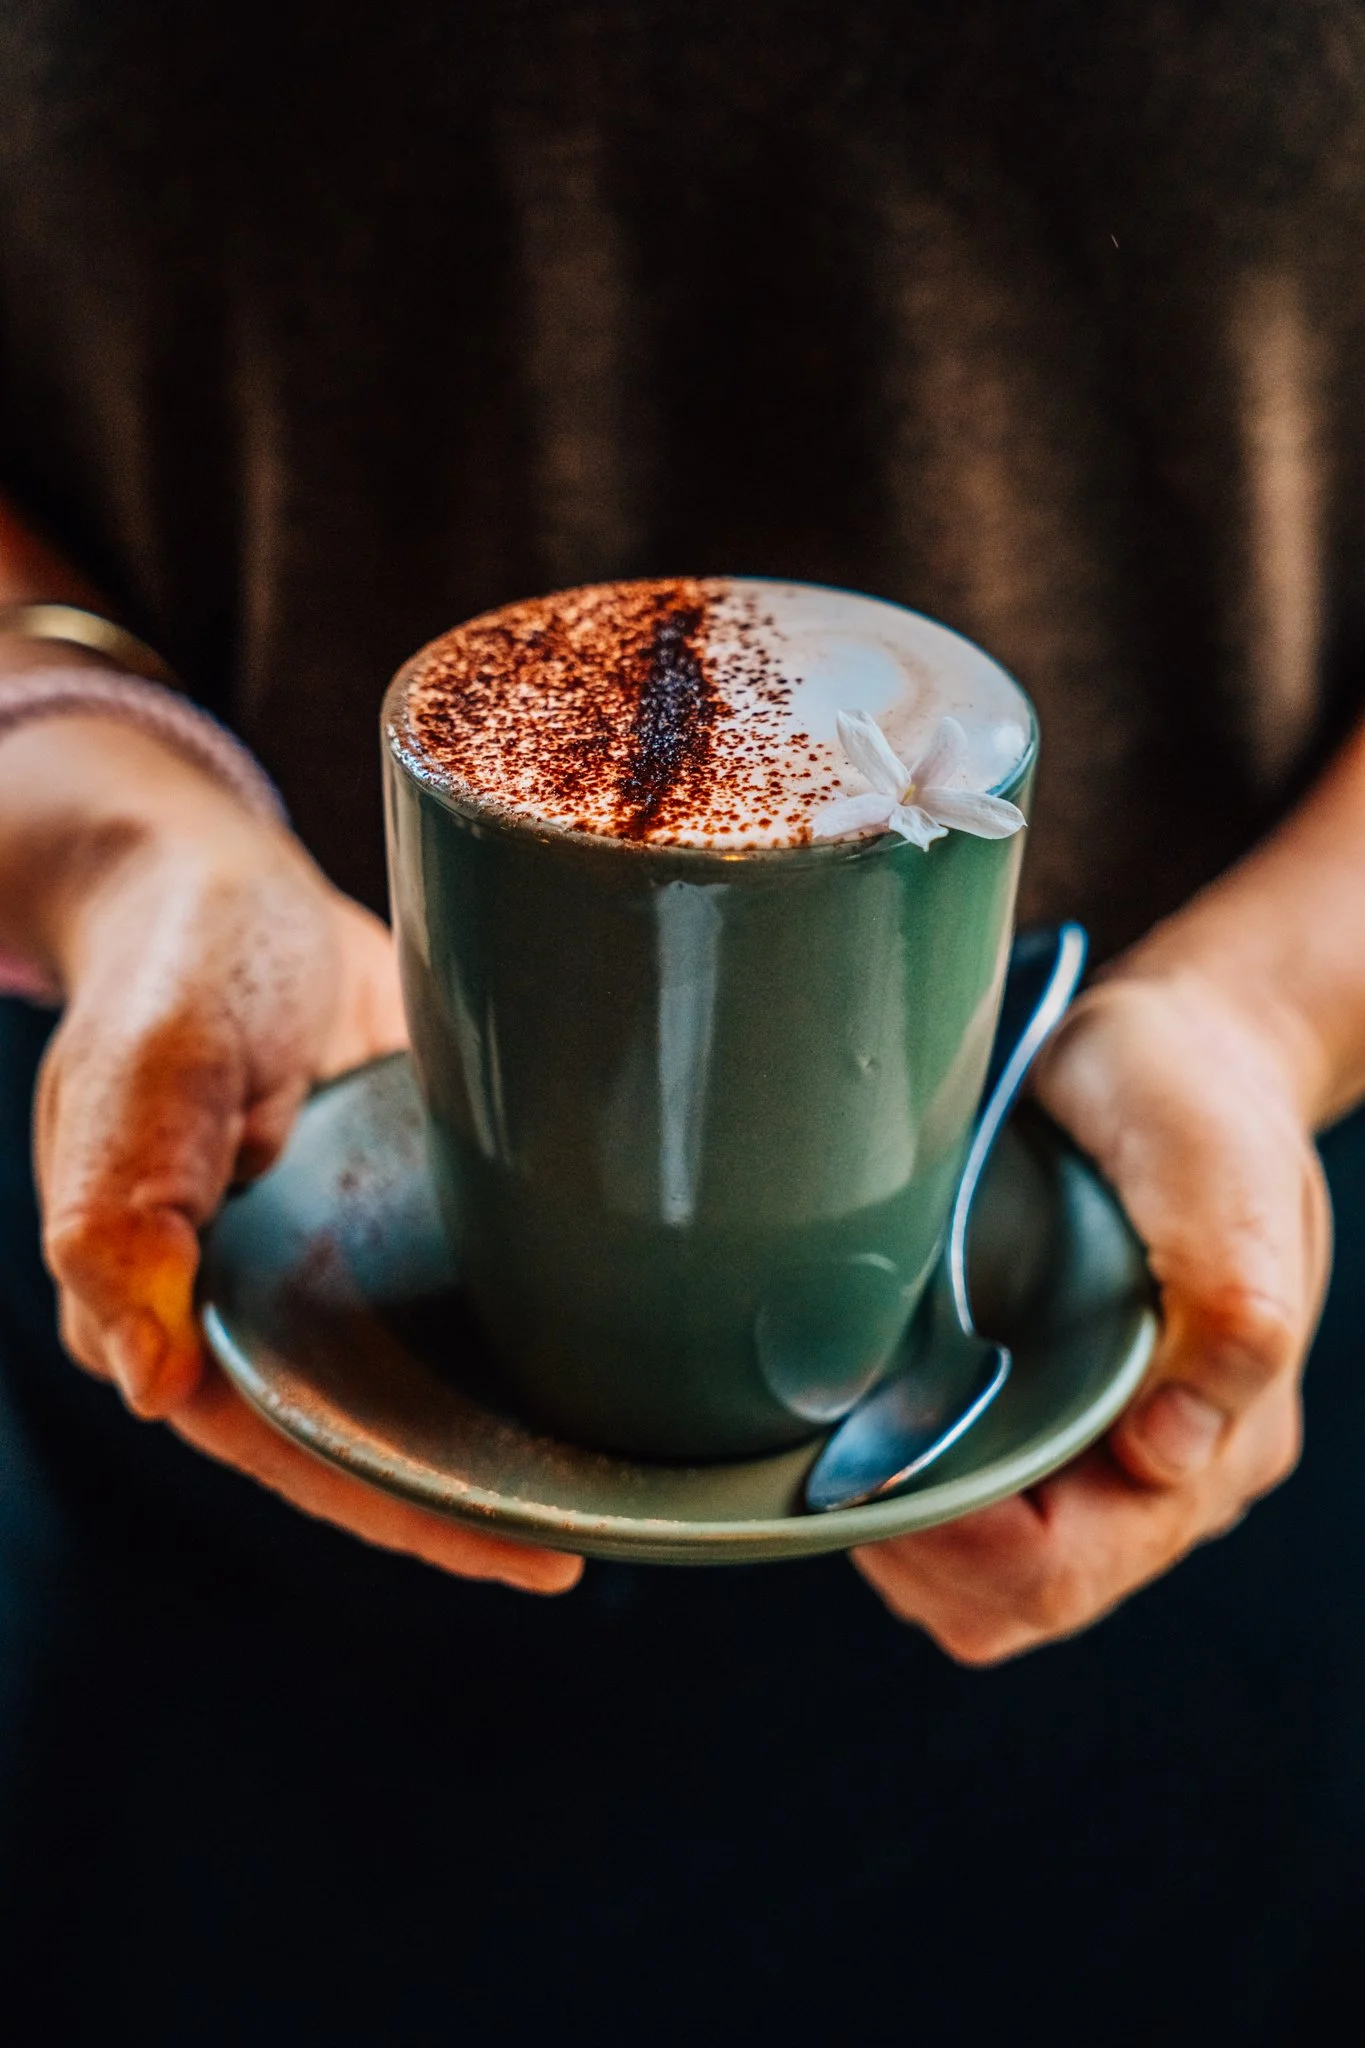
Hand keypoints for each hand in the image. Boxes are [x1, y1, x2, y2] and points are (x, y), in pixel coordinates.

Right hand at [16, 714, 580, 1594]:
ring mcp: (337, 1254)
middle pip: (373, 1432)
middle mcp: (261, 1300)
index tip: (524, 1551)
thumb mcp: (142, 1064)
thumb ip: (124, 1204)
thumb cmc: (175, 962)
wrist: (230, 878)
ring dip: (518, 1426)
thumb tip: (147, 1375)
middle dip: (482, 1495)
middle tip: (608, 1530)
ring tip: (641, 1474)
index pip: (290, 1445)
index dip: (401, 1509)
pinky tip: (626, 1346)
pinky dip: (532, 1327)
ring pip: (429, 1374)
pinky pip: (465, 1288)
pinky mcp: (401, 1202)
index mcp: (174, 1302)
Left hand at [854, 962, 1330, 1661]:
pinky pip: (967, 1515)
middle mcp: (1165, 1472)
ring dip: (897, 1529)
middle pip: (1013, 1599)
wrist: (1186, 1042)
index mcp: (1222, 1438)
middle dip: (905, 1549)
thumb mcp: (1216, 1163)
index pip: (1067, 1568)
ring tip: (839, 1433)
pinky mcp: (1050, 1421)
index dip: (950, 1542)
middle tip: (824, 1453)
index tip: (861, 1461)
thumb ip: (1225, 1297)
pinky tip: (867, 1413)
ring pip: (976, 1579)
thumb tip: (1169, 1450)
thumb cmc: (1194, 1092)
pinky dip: (904, 1489)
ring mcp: (1103, 1452)